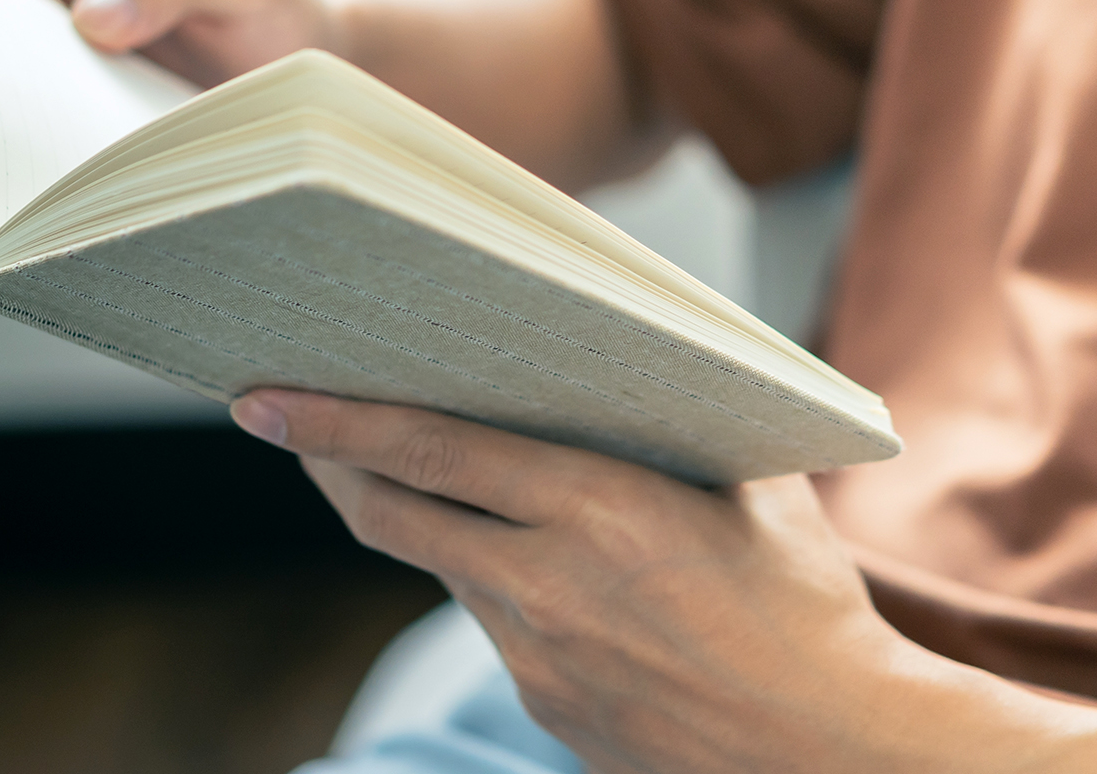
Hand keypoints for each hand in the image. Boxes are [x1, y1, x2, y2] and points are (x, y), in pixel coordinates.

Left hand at [229, 389, 1015, 773]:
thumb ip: (678, 422)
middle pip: (391, 515)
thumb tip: (632, 361)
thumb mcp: (755, 484)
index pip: (427, 450)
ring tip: (394, 476)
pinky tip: (516, 563)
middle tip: (289, 423)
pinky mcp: (548, 709)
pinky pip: (497, 627)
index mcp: (597, 508)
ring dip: (412, 519)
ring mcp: (539, 659)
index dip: (334, 421)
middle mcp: (547, 585)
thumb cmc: (809, 608)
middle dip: (329, 464)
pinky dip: (489, 581)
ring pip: (443, 570)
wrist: (834, 752)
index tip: (262, 398)